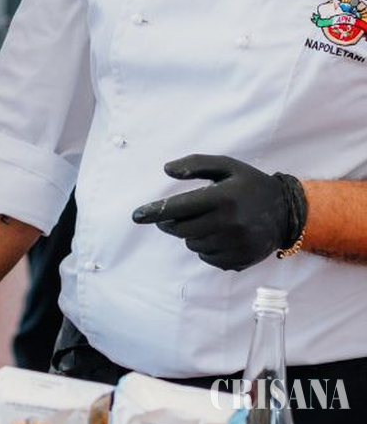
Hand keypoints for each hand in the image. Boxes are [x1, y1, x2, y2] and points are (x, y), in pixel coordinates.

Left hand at [132, 155, 305, 271]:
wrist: (287, 212)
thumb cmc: (250, 185)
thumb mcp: (226, 166)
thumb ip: (196, 164)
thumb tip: (166, 170)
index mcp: (222, 197)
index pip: (178, 207)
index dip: (154, 212)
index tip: (136, 216)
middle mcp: (229, 223)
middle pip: (182, 230)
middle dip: (170, 223)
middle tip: (170, 217)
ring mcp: (236, 244)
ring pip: (193, 244)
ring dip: (190, 234)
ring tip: (203, 222)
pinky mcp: (241, 259)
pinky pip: (208, 258)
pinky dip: (205, 248)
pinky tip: (216, 235)